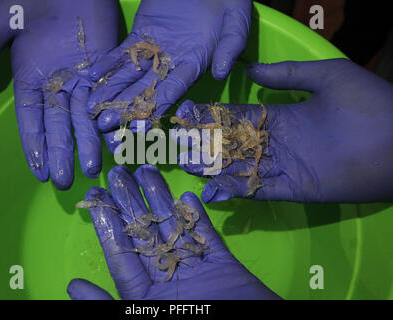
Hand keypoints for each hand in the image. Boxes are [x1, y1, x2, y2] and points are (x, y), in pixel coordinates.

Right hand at [0, 0, 118, 188]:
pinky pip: (106, 98)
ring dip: (87, 143)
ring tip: (91, 168)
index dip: (35, 146)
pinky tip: (111, 139)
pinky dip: (107, 118)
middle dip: (62, 153)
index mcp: (31, 79)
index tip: (39, 171)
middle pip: (58, 126)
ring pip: (84, 117)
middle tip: (67, 181)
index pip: (31, 121)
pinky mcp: (104, 70)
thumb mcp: (4, 20)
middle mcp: (56, 85)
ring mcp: (81, 79)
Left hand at [67, 165, 278, 299]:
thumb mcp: (141, 319)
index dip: (107, 223)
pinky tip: (187, 195)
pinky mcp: (221, 264)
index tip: (97, 195)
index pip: (120, 254)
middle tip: (118, 172)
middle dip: (130, 202)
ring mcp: (194, 269)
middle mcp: (165, 277)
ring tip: (147, 171)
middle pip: (145, 234)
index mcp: (143, 296)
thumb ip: (106, 306)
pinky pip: (206, 236)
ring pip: (173, 227)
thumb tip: (72, 285)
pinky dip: (197, 216)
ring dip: (161, 200)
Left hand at [87, 0, 251, 150]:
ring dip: (110, 91)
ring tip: (90, 107)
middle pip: (145, 89)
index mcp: (195, 64)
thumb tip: (221, 72)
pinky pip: (120, 52)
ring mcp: (153, 50)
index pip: (173, 90)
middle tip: (104, 124)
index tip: (139, 125)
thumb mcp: (236, 23)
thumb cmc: (229, 1)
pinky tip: (90, 77)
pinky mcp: (139, 34)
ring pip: (128, 74)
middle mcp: (171, 63)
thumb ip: (231, 46)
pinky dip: (105, 64)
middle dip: (125, 107)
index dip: (156, 108)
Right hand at [175, 58, 392, 202]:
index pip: (240, 115)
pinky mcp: (295, 189)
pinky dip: (237, 191)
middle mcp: (280, 142)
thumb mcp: (328, 76)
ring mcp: (286, 166)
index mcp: (284, 116)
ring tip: (187, 167)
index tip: (188, 113)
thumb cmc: (369, 104)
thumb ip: (287, 75)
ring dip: (215, 169)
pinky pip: (260, 190)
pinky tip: (213, 191)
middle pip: (235, 144)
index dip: (214, 115)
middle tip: (178, 145)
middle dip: (208, 144)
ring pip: (242, 168)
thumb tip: (249, 71)